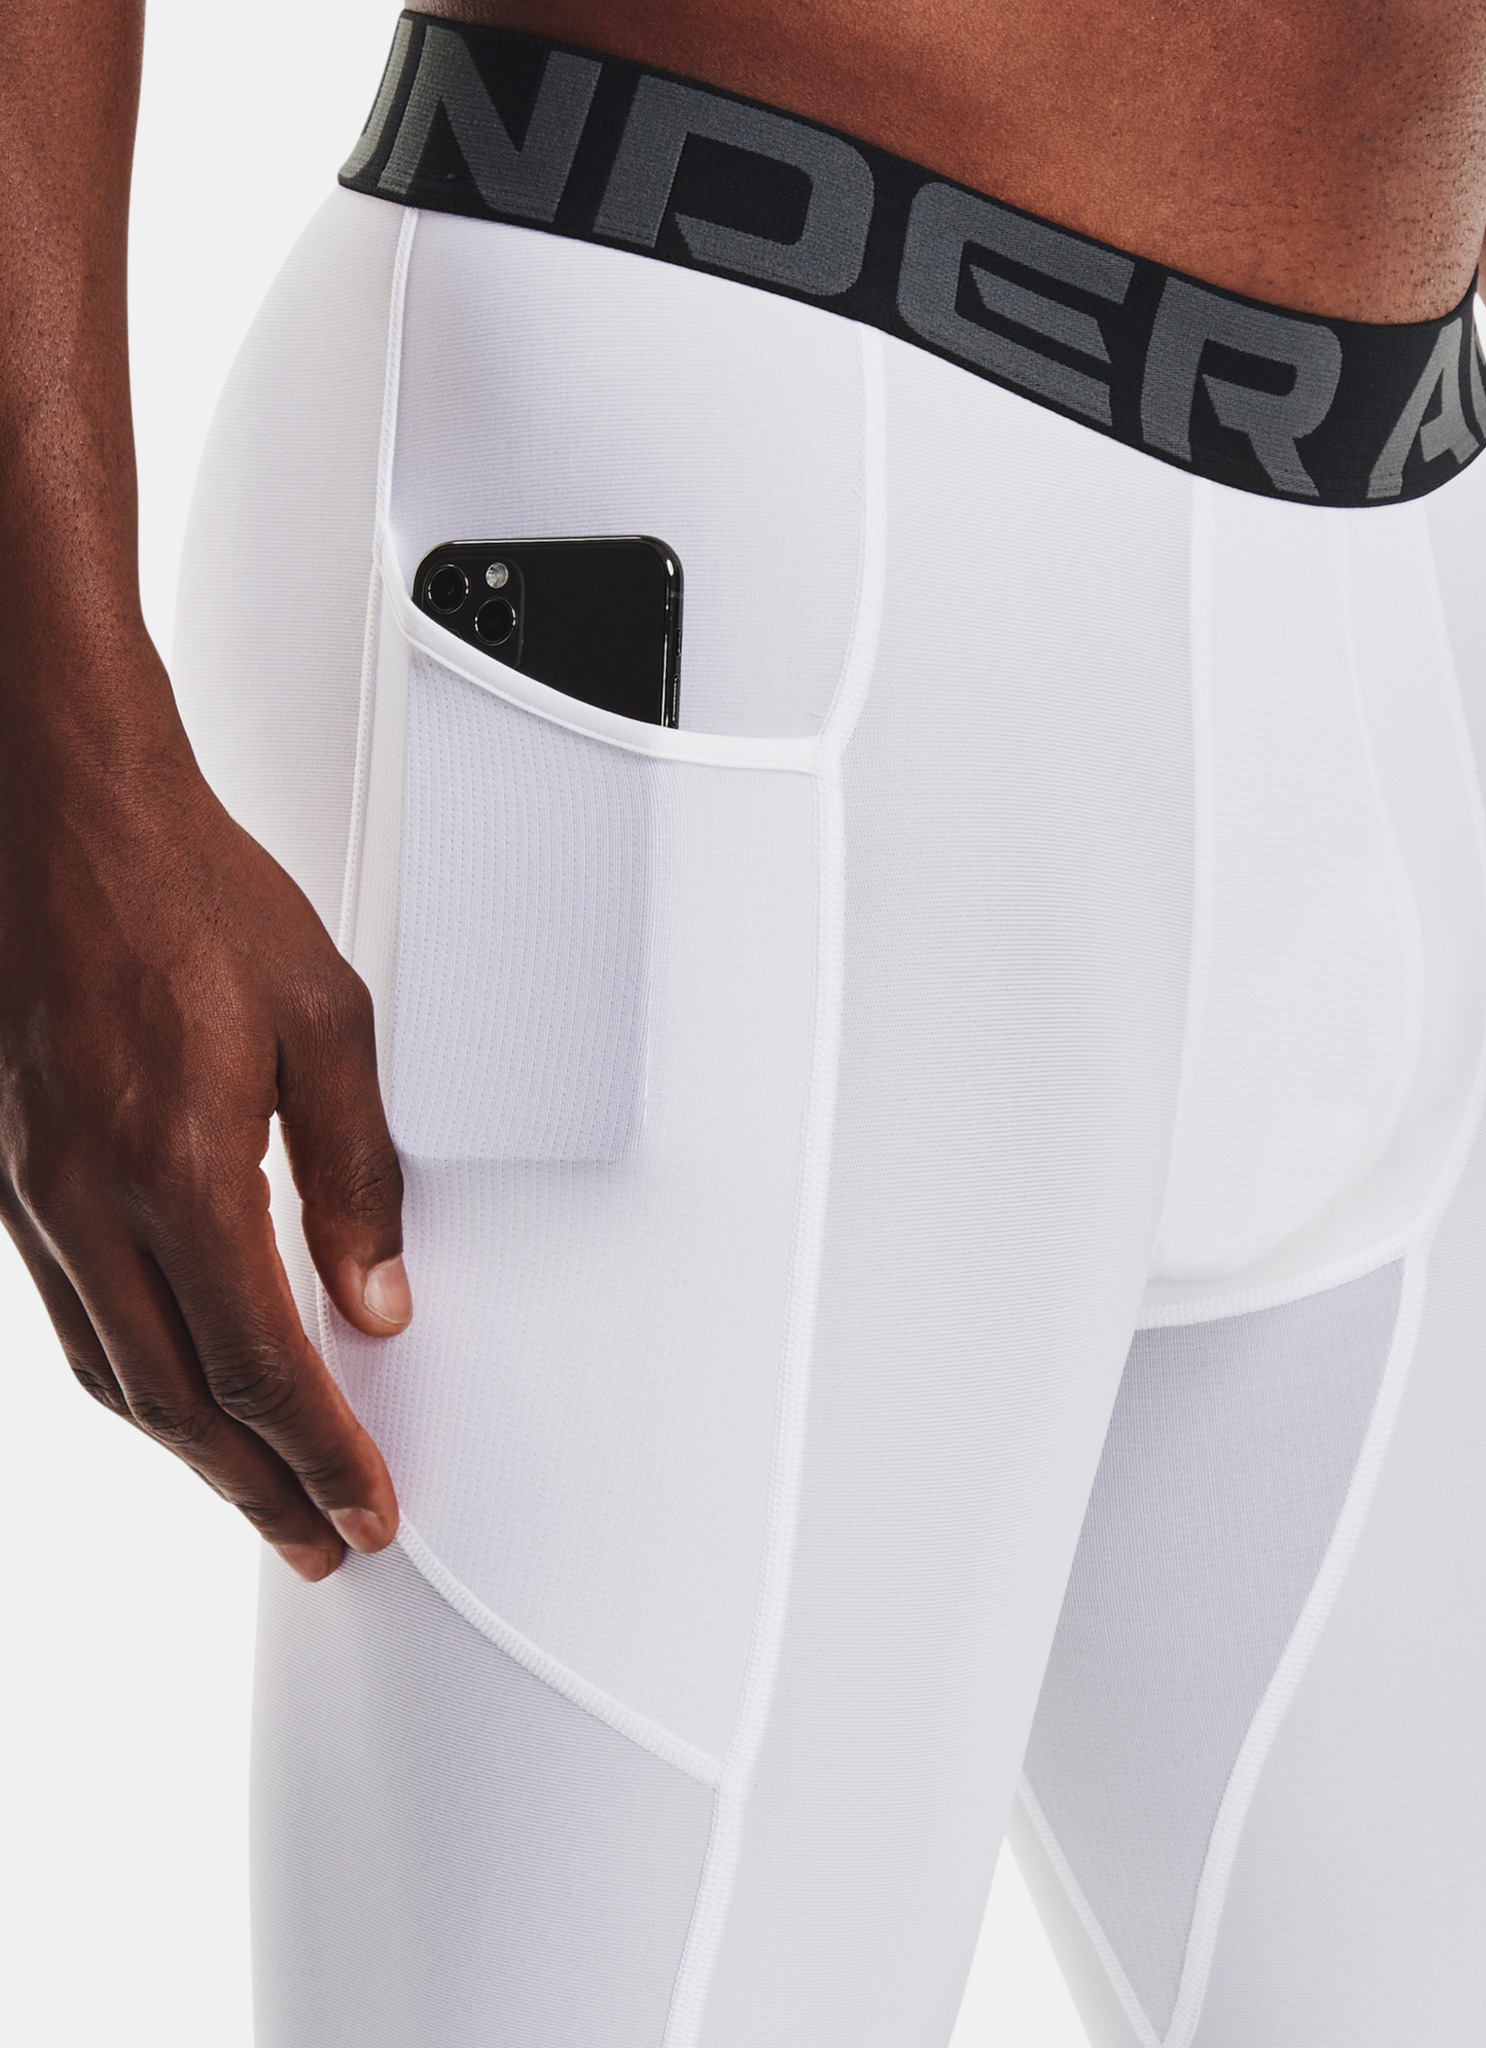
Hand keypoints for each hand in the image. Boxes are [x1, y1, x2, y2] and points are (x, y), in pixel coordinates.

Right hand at [0, 668, 409, 1582]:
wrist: (57, 813)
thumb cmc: (191, 892)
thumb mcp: (324, 1020)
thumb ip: (356, 1172)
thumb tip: (378, 1299)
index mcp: (181, 1164)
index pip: (264, 1366)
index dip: (321, 1455)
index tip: (367, 1509)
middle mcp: (93, 1198)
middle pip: (181, 1401)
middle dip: (258, 1490)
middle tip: (320, 1544)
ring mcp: (38, 1192)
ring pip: (113, 1371)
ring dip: (192, 1454)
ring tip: (258, 1498)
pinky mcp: (13, 1174)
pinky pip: (69, 1315)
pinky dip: (132, 1378)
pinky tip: (173, 1393)